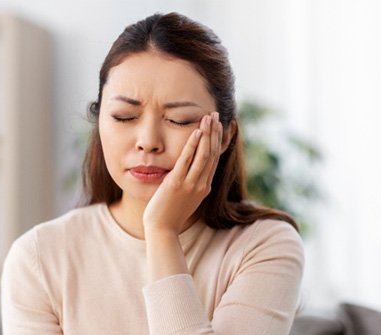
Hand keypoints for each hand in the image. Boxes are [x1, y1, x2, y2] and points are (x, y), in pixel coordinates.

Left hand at [143, 112, 222, 235]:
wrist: (162, 229)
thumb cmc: (170, 213)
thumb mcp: (185, 196)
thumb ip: (190, 182)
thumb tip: (189, 169)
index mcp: (204, 186)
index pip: (214, 158)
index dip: (217, 140)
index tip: (217, 125)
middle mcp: (201, 184)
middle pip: (212, 153)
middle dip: (214, 132)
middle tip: (215, 114)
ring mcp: (190, 184)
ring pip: (204, 155)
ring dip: (207, 134)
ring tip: (208, 117)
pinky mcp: (176, 184)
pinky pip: (187, 161)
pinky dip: (192, 145)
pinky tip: (196, 132)